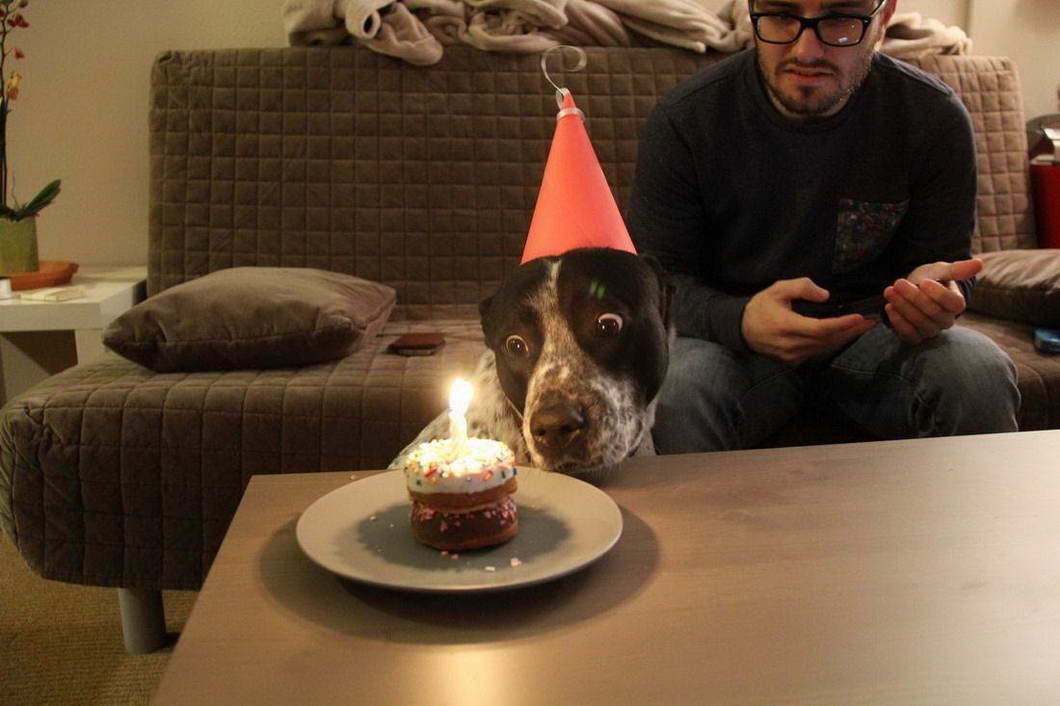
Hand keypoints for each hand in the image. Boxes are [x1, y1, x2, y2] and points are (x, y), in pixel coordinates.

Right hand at [742, 277, 876, 365]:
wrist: (741, 330)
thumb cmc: (761, 307)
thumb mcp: (777, 289)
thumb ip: (801, 287)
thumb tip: (825, 295)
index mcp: (787, 325)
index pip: (821, 328)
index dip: (842, 324)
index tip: (860, 317)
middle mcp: (791, 345)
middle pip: (828, 340)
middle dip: (851, 331)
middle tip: (871, 321)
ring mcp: (792, 356)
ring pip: (825, 348)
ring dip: (844, 338)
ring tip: (862, 327)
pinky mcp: (793, 361)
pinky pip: (817, 352)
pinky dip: (832, 343)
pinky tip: (843, 335)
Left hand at [883, 258, 980, 344]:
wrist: (912, 290)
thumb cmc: (930, 279)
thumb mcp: (941, 270)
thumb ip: (957, 269)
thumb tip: (979, 263)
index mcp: (957, 303)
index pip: (953, 303)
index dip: (938, 294)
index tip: (924, 282)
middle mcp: (947, 320)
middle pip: (933, 312)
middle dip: (914, 297)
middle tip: (898, 283)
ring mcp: (932, 330)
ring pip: (920, 323)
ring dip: (903, 307)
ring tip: (890, 291)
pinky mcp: (916, 337)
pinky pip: (910, 335)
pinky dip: (898, 322)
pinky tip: (889, 307)